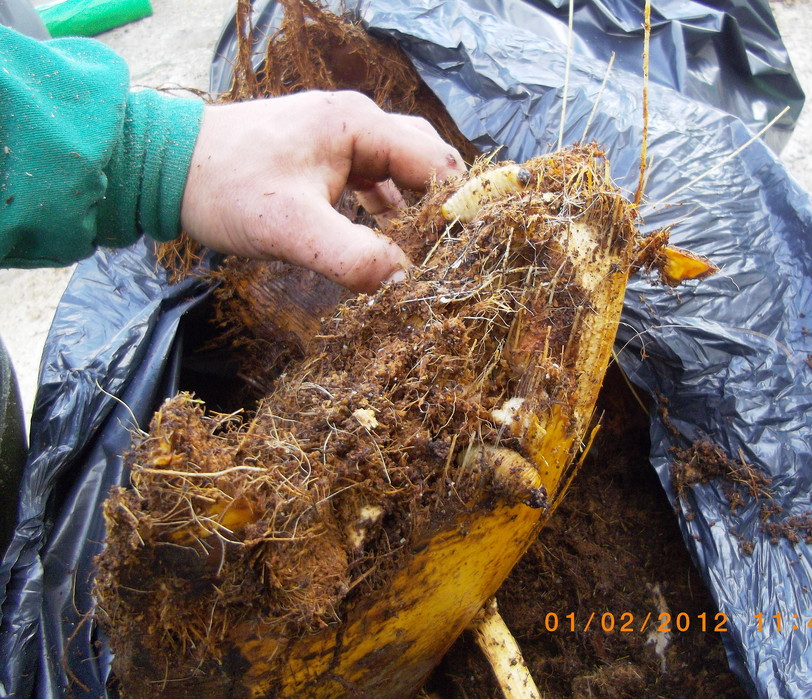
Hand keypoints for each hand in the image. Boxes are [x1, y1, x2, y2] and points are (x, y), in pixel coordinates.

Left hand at [180, 91, 465, 291]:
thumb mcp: (291, 229)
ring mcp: (340, 135)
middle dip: (442, 204)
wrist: (166, 165)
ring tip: (426, 251)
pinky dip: (387, 204)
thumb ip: (353, 257)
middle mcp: (357, 122)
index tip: (464, 253)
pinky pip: (373, 175)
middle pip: (427, 159)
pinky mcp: (323, 154)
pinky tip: (385, 236)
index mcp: (359, 126)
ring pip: (400, 167)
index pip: (436, 163)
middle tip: (450, 253)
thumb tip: (406, 282)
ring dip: (415, 206)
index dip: (457, 208)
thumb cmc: (227, 187)